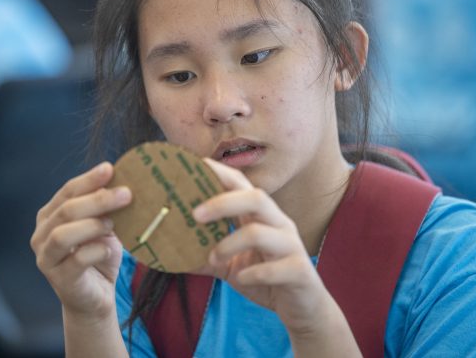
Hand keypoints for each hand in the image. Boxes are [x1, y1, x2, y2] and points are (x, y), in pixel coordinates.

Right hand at [30, 162, 131, 320]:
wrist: (97, 296)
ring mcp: (46, 258)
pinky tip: (109, 248)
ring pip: (63, 234)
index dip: (89, 179)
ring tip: (112, 224)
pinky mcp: (59, 279)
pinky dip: (96, 250)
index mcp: (50, 215)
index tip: (111, 169)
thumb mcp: (104, 226)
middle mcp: (42, 235)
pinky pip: (76, 260)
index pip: (67, 191)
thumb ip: (106, 208)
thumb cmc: (98, 255)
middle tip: (126, 194)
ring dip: (92, 225)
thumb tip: (122, 183)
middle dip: (98, 199)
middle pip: (67, 210)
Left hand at [192, 159, 332, 333]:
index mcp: (262, 217)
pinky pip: (275, 267)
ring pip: (261, 232)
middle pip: (256, 198)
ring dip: (230, 243)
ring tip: (213, 258)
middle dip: (223, 202)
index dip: (220, 172)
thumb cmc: (267, 279)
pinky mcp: (299, 271)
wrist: (303, 308)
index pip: (242, 185)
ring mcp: (291, 246)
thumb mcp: (231, 267)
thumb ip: (206, 257)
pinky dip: (253, 273)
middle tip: (195, 214)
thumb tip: (172, 254)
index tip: (195, 166)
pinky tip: (241, 279)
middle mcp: (278, 224)